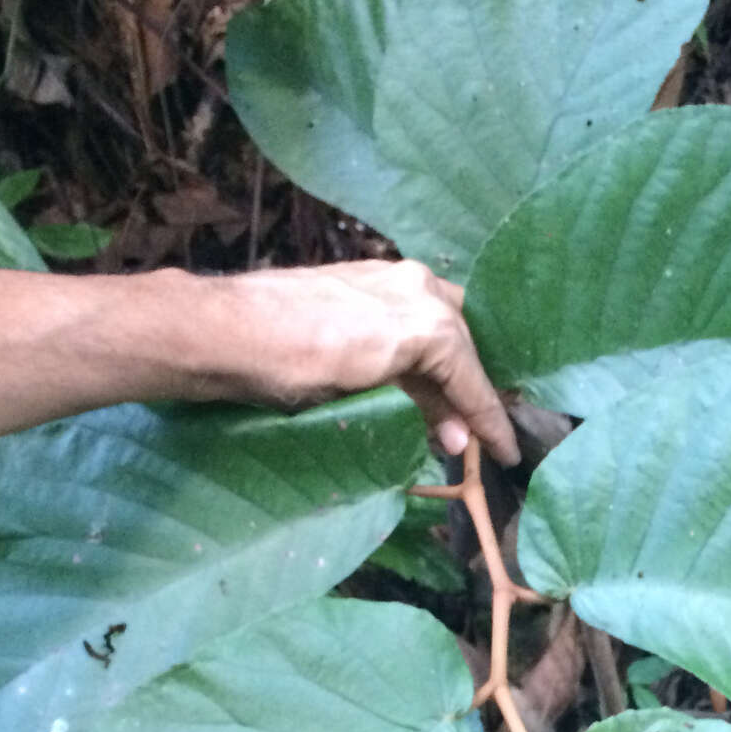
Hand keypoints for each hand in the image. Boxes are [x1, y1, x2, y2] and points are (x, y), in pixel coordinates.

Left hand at [230, 260, 520, 467]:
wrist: (222, 330)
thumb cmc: (292, 367)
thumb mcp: (365, 398)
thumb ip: (418, 410)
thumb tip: (455, 436)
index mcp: (428, 317)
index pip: (473, 378)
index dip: (491, 421)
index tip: (508, 455)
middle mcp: (418, 286)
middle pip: (462, 346)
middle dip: (469, 392)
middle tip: (476, 435)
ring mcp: (389, 276)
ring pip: (439, 329)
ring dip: (444, 373)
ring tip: (444, 416)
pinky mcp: (363, 279)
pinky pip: (411, 317)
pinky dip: (418, 352)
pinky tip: (412, 381)